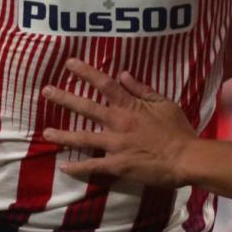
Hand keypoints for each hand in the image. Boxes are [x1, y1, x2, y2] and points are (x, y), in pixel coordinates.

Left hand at [42, 59, 196, 186]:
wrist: (186, 158)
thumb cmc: (178, 130)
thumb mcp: (164, 103)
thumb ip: (142, 89)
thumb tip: (122, 74)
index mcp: (130, 106)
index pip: (105, 84)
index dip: (86, 72)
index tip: (69, 63)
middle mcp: (118, 123)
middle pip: (86, 108)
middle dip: (64, 98)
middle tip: (46, 91)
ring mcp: (115, 145)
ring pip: (83, 138)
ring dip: (63, 135)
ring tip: (46, 133)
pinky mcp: (117, 165)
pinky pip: (93, 166)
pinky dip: (78, 167)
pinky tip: (64, 167)